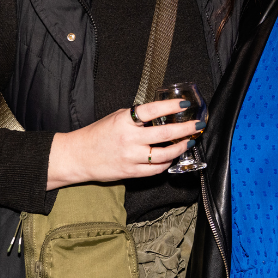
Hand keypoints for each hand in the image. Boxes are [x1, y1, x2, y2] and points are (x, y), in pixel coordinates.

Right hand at [46, 99, 202, 188]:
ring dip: (180, 148)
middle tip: (198, 125)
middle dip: (185, 129)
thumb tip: (160, 113)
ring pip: (164, 155)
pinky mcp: (131, 172)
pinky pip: (155, 169)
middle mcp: (129, 139)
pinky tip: (172, 157)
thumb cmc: (97, 134)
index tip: (184, 105)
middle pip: (164, 134)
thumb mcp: (116, 117)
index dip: (171, 107)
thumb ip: (136, 116)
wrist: (79, 156)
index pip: (152, 110)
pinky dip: (167, 163)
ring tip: (189, 142)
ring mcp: (130, 157)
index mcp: (124, 121)